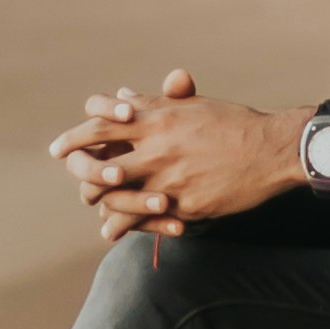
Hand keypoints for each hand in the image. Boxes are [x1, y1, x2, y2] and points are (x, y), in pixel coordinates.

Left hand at [49, 68, 313, 239]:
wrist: (271, 149)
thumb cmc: (233, 123)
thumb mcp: (191, 106)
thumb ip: (154, 104)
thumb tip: (121, 96)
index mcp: (156, 118)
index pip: (100, 126)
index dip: (74, 138)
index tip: (58, 149)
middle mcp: (156, 147)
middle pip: (99, 165)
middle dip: (82, 177)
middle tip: (79, 186)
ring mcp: (168, 178)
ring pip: (116, 197)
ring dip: (102, 206)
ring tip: (99, 214)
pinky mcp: (183, 204)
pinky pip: (144, 220)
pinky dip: (125, 227)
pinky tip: (115, 232)